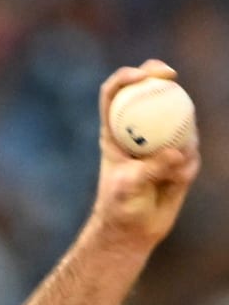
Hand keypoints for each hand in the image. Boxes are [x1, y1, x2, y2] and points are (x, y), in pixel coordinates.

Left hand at [94, 60, 200, 250]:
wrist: (134, 230)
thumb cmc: (120, 206)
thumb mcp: (129, 186)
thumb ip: (151, 167)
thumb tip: (178, 152)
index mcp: (114, 132)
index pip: (114, 95)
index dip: (125, 78)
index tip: (141, 75)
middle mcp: (137, 132)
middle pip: (148, 92)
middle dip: (159, 74)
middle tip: (171, 74)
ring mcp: (159, 142)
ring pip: (177, 117)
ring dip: (181, 128)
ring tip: (174, 162)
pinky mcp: (178, 157)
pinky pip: (190, 149)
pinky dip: (187, 161)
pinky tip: (179, 178)